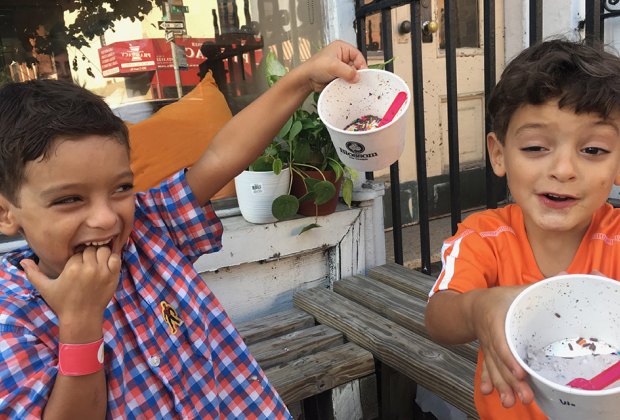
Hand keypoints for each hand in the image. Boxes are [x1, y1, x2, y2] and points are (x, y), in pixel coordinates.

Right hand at [20, 247, 120, 340]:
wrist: (82, 318)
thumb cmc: (62, 303)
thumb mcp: (45, 288)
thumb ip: (34, 274)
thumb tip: (23, 261)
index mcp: (73, 268)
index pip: (78, 251)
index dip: (77, 256)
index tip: (76, 264)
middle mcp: (89, 268)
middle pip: (91, 249)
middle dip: (88, 254)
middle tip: (86, 264)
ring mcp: (103, 272)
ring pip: (104, 251)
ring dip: (100, 254)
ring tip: (96, 263)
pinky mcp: (114, 276)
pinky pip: (116, 258)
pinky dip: (112, 258)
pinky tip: (106, 264)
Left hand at [297, 40, 367, 91]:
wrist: (306, 79)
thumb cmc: (315, 67)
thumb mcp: (333, 66)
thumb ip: (347, 71)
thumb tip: (357, 77)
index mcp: (341, 48)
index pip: (358, 55)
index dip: (361, 64)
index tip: (362, 74)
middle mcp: (342, 56)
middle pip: (356, 65)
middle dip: (356, 73)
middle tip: (357, 80)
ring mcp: (340, 66)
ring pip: (352, 74)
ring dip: (351, 79)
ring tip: (350, 84)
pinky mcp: (338, 75)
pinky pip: (347, 80)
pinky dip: (347, 84)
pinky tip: (346, 86)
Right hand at [471, 285, 534, 406]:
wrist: (471, 306)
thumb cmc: (498, 298)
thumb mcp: (515, 290)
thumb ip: (538, 287)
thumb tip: (566, 276)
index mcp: (494, 319)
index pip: (501, 341)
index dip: (509, 358)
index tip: (520, 372)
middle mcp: (489, 336)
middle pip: (498, 361)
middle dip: (510, 380)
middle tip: (524, 395)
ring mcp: (487, 347)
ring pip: (493, 369)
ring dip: (502, 386)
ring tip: (510, 402)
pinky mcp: (488, 354)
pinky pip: (487, 369)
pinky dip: (488, 381)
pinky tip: (488, 392)